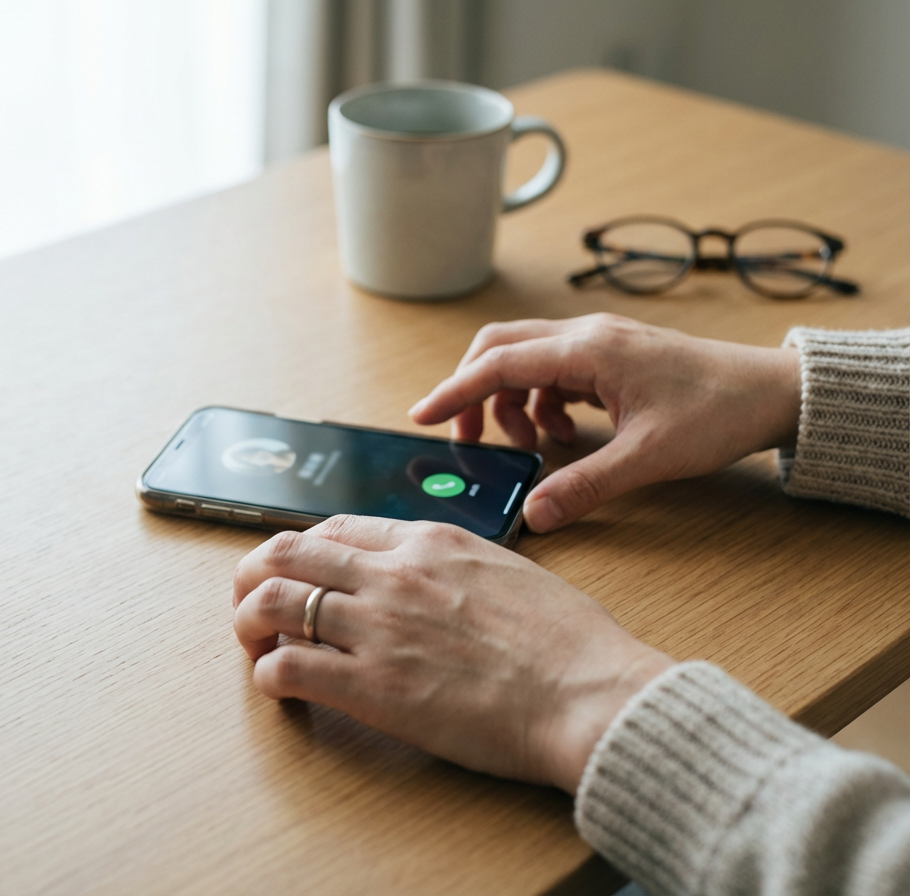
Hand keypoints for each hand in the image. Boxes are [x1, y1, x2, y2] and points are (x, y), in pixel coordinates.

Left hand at [232, 515, 672, 793]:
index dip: (303, 550)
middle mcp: (394, 574)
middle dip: (253, 574)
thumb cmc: (570, 643)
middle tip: (251, 602)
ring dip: (247, 622)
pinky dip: (268, 676)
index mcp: (430, 541)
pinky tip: (281, 687)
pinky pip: (286, 668)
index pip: (335, 526)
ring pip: (270, 601)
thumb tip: (432, 575)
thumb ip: (457, 566)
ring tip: (255, 645)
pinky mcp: (372, 687)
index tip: (298, 573)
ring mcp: (378, 628)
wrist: (591, 694)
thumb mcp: (510, 571)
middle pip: (286, 551)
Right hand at [408, 314, 801, 531]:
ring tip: (535, 446)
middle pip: (500, 350)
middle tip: (472, 442)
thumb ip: (585, 486)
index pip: (498, 364)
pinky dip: (541, 402)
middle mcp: (585, 336)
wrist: (773, 391)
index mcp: (588, 350)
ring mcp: (597, 343)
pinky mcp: (609, 357)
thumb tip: (535, 516)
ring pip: (525, 360)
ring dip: (512, 402)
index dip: (454, 392)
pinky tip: (567, 435)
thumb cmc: (719, 411)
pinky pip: (552, 371)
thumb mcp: (648, 458)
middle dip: (475, 394)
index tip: (420, 416)